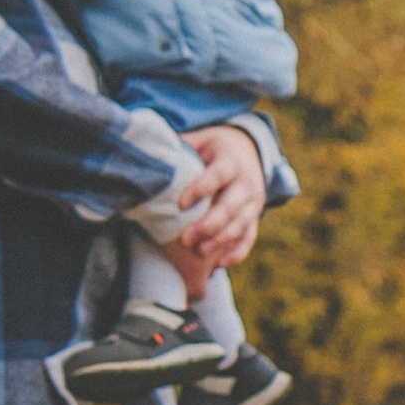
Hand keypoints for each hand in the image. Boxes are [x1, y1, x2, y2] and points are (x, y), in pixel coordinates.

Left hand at [167, 122, 265, 290]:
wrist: (247, 149)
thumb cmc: (212, 148)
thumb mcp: (200, 140)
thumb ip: (181, 148)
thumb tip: (150, 156)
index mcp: (231, 161)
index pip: (218, 175)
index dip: (201, 188)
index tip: (180, 204)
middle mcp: (246, 182)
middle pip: (231, 206)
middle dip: (209, 225)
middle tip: (185, 239)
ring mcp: (253, 202)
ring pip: (240, 225)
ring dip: (219, 241)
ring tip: (198, 252)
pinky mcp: (254, 217)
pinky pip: (249, 237)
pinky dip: (236, 252)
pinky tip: (219, 264)